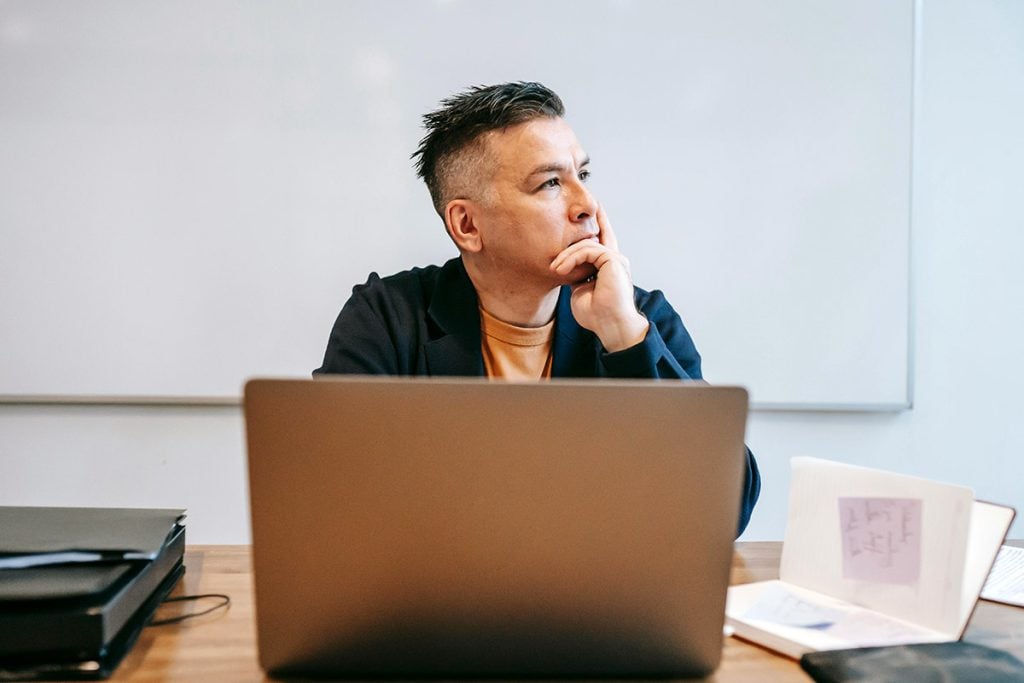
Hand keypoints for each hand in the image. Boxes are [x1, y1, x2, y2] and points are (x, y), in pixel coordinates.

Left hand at [549, 206, 648, 351]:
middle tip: (566, 235)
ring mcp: (616, 259)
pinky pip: (588, 250)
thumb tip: (566, 267)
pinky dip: (572, 258)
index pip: (602, 241)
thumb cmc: (596, 315)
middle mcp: (615, 261)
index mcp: (608, 268)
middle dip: (588, 224)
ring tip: (555, 269)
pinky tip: (561, 270)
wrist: (610, 326)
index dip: (597, 225)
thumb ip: (576, 276)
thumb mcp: (580, 291)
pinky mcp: (613, 260)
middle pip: (599, 234)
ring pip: (586, 244)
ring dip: (566, 256)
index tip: (590, 211)